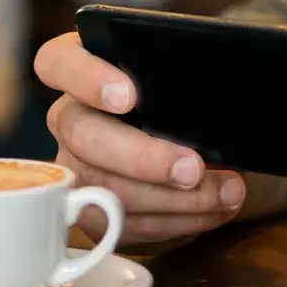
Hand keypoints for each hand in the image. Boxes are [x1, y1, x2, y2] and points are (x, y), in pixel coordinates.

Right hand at [34, 32, 257, 245]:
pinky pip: (120, 224)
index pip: (58, 61)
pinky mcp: (93, 209)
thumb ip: (198, 73)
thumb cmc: (201, 98)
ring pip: (102, 188)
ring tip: (227, 192)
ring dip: (172, 199)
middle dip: (143, 158)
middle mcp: (72, 115)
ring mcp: (76, 166)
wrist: (217, 145)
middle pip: (82, 135)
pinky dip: (175, 221)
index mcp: (89, 67)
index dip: (85, 78)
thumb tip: (223, 91)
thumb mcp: (200, 77)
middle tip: (194, 168)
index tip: (127, 97)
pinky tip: (214, 209)